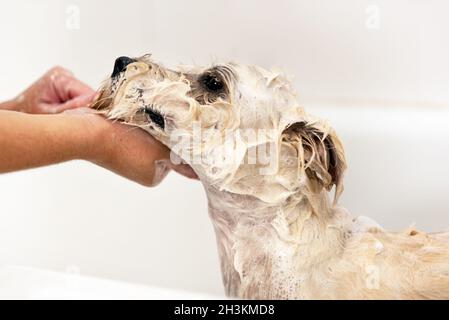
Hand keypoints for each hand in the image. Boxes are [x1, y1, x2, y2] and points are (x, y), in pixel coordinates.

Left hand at [10, 66, 95, 113]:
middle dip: (85, 108)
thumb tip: (96, 101)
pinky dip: (77, 105)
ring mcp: (65, 77)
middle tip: (72, 120)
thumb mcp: (51, 113)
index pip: (88, 92)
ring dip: (80, 107)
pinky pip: (81, 95)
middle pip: (88, 94)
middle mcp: (63, 74)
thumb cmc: (28, 112)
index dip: (92, 108)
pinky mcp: (67, 82)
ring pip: (86, 95)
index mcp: (59, 79)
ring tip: (65, 114)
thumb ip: (74, 107)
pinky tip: (65, 109)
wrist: (19, 109)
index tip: (89, 121)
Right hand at [72, 108, 197, 185]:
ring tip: (144, 119)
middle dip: (166, 134)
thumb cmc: (123, 144)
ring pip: (151, 137)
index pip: (177, 157)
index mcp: (153, 176)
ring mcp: (128, 156)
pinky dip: (138, 123)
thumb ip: (180, 157)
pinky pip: (135, 131)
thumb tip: (196, 170)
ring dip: (152, 126)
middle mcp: (142, 169)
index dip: (181, 144)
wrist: (88, 131)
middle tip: (161, 122)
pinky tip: (133, 116)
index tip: (184, 133)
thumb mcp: (160, 151)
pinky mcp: (117, 142)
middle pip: (165, 146)